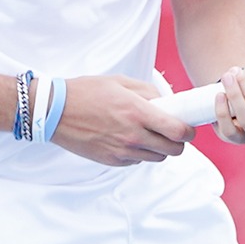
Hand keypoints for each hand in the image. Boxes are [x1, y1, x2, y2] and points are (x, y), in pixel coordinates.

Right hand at [49, 76, 196, 166]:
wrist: (55, 111)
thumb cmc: (87, 92)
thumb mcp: (121, 83)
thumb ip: (148, 92)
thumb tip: (168, 102)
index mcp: (137, 113)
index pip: (178, 131)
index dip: (188, 131)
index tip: (188, 127)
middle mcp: (132, 135)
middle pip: (173, 150)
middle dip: (178, 142)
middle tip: (172, 132)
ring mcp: (122, 151)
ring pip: (156, 158)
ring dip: (158, 148)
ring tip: (148, 134)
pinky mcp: (112, 161)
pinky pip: (137, 161)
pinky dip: (139, 152)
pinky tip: (128, 138)